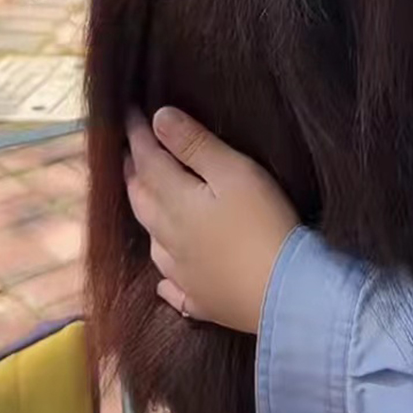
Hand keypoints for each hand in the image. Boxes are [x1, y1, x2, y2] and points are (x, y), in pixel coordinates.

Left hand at [125, 107, 298, 333]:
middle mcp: (169, 239)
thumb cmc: (264, 223)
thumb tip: (158, 118)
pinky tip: (165, 278)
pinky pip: (172, 286)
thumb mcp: (235, 172)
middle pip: (142, 200)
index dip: (137, 135)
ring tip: (145, 198)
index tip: (128, 112)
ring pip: (152, 240)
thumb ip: (195, 145)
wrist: (285, 294)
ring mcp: (183, 274)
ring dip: (144, 214)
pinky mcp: (201, 300)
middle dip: (133, 172)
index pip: (148, 161)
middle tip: (129, 151)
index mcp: (176, 202)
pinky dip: (164, 275)